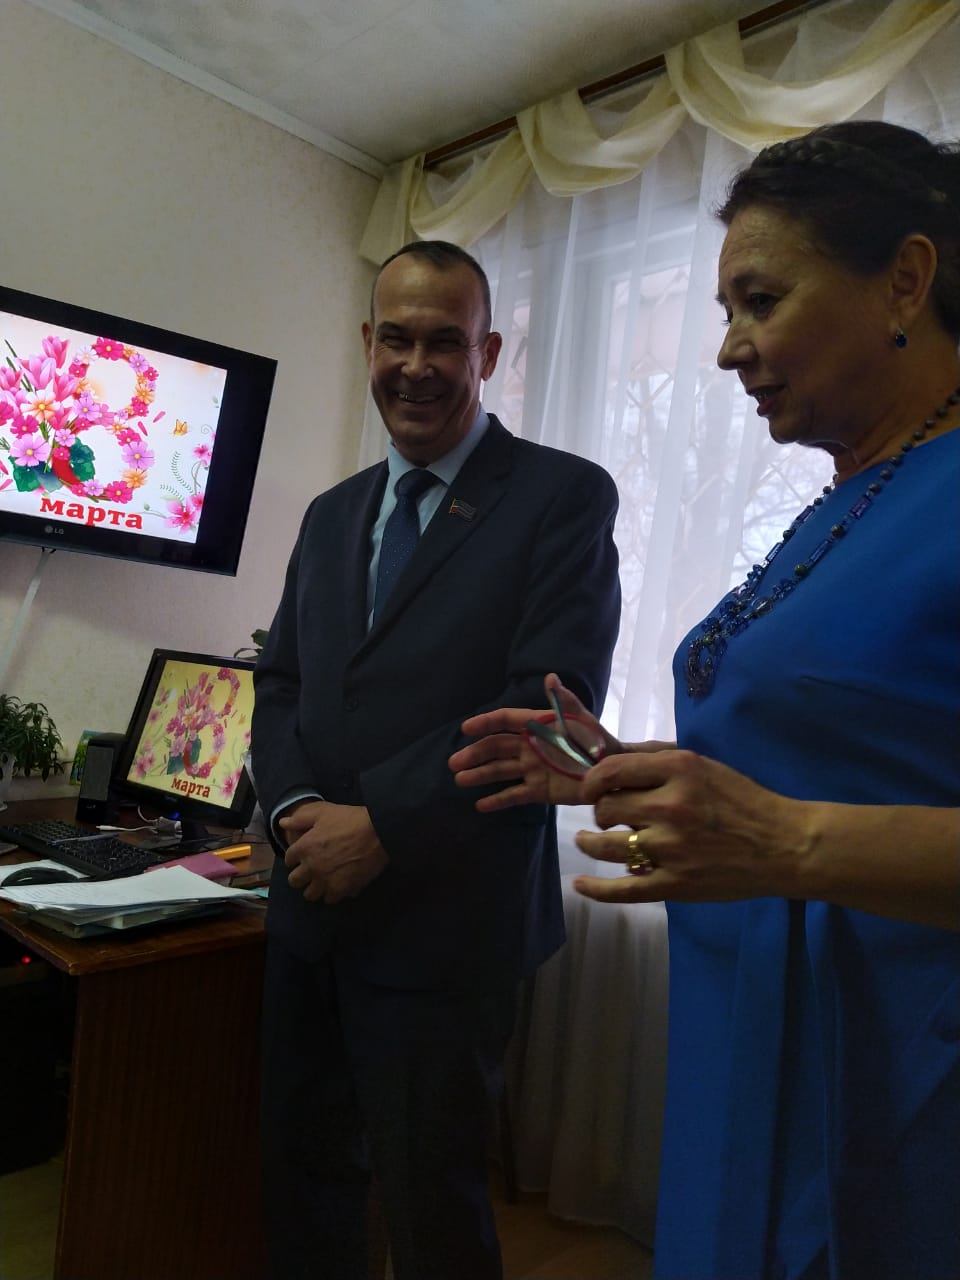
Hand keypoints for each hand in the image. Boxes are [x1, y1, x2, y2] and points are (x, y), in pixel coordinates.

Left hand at [280, 800, 387, 903]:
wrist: (379, 833)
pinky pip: (330, 899)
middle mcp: (311, 868)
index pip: (289, 859)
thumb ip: (300, 819)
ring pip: (310, 895)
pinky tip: (337, 885)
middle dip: (299, 876)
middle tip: (309, 871)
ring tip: (322, 881)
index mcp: (304, 848)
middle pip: (295, 881)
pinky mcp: (343, 890)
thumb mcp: (323, 812)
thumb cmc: (350, 819)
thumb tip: (283, 823)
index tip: (301, 855)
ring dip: (314, 888)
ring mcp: (326, 881)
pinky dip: (332, 893)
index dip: (295, 857)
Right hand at [450, 674, 618, 810]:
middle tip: (454, 763)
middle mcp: (530, 747)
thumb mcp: (582, 721)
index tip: (465, 729)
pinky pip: (514, 795)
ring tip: (460, 780)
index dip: (485, 723)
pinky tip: (480, 805)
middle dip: (475, 754)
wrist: (614, 772)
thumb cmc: (598, 741)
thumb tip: (551, 677)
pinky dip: (498, 800)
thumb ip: (564, 702)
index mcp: (537, 726)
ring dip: (480, 775)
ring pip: (500, 771)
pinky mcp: (539, 791)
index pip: (505, 721)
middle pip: (496, 748)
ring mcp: (533, 769)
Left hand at [572, 749, 799, 904]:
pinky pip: (623, 890)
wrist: (785, 845)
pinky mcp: (675, 884)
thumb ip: (657, 757)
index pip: (612, 770)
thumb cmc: (744, 800)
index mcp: (680, 770)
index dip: (592, 779)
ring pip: (606, 846)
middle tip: (607, 815)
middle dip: (600, 811)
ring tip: (586, 841)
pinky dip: (596, 889)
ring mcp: (671, 849)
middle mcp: (670, 806)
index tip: (591, 786)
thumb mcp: (704, 765)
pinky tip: (579, 885)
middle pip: (606, 808)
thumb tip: (608, 754)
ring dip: (589, 843)